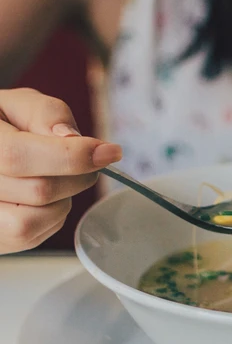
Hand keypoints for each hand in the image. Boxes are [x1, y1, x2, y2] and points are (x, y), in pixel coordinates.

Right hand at [0, 88, 121, 253]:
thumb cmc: (3, 125)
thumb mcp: (18, 105)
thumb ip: (44, 113)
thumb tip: (71, 138)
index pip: (17, 156)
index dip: (69, 156)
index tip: (108, 152)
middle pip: (38, 190)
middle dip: (76, 176)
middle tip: (85, 161)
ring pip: (40, 216)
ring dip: (63, 197)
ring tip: (52, 177)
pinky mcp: (0, 238)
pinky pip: (38, 233)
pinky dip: (53, 214)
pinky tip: (42, 198)